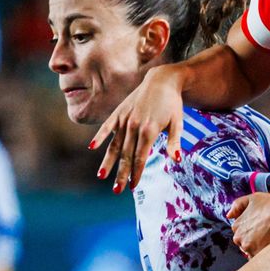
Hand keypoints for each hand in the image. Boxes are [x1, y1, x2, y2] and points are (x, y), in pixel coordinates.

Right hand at [90, 64, 184, 192]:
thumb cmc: (172, 104)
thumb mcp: (178, 123)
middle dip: (122, 174)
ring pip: (115, 145)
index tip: (133, 187)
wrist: (162, 80)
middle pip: (126, 155)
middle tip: (117, 190)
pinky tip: (92, 147)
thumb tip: (177, 160)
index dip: (137, 173)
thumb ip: (174, 142)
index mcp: (149, 130)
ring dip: (108, 162)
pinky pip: (107, 126)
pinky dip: (100, 136)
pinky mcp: (119, 112)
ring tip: (101, 176)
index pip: (141, 158)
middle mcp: (134, 126)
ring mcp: (125, 119)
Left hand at [227, 191, 269, 256]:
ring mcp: (248, 247)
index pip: (240, 233)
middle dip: (253, 240)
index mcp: (236, 226)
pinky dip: (264, 253)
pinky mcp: (258, 254)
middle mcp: (239, 238)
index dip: (252, 230)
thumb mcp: (252, 198)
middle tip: (267, 233)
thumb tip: (228, 215)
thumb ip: (237, 205)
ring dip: (258, 248)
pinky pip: (259, 258)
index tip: (261, 227)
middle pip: (244, 244)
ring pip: (251, 251)